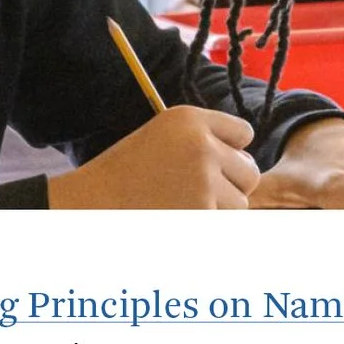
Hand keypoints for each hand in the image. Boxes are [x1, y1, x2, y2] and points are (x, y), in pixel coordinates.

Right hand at [47, 107, 257, 209]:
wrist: (93, 203)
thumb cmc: (126, 174)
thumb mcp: (163, 138)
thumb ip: (205, 141)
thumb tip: (248, 163)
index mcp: (189, 119)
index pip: (244, 134)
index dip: (231, 151)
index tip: (211, 163)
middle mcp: (202, 145)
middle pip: (250, 171)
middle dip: (232, 185)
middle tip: (199, 191)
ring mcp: (204, 181)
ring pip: (240, 203)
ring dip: (219, 209)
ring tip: (182, 205)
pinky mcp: (201, 212)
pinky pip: (222, 223)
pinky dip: (205, 225)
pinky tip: (176, 217)